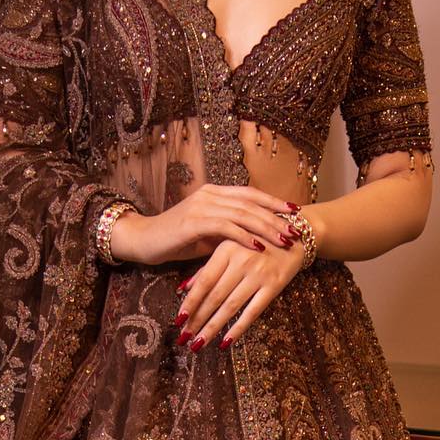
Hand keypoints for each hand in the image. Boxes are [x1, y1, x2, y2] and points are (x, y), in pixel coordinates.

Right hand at [111, 181, 299, 266]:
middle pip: (251, 202)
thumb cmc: (176, 239)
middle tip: (295, 230)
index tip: (295, 212)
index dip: (273, 202)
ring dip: (265, 227)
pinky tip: (258, 246)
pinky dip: (244, 236)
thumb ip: (228, 231)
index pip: (250, 194)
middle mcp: (210, 194)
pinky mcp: (193, 221)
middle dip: (276, 217)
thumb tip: (255, 238)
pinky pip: (226, 226)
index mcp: (214, 193)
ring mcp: (201, 206)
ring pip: (242, 213)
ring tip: (283, 239)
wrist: (143, 241)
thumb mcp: (207, 234)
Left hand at [174, 228, 305, 349]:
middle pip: (215, 296)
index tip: (177, 320)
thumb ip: (208, 266)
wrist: (296, 234)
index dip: (190, 302)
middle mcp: (242, 262)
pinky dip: (239, 328)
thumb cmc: (256, 240)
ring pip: (231, 307)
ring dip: (213, 327)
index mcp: (227, 249)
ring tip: (198, 343)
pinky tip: (225, 342)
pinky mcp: (275, 286)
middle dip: (197, 319)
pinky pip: (253, 311)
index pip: (204, 281)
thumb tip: (183, 288)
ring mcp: (259, 275)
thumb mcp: (230, 244)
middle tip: (183, 338)